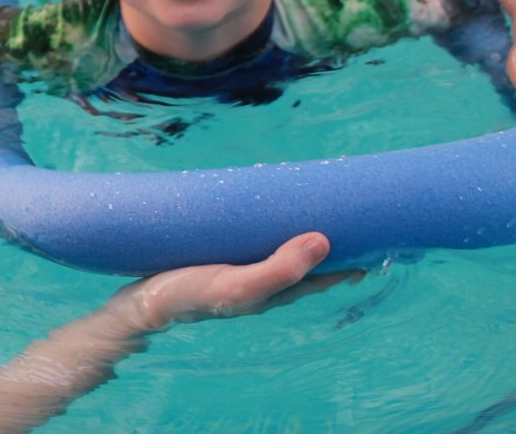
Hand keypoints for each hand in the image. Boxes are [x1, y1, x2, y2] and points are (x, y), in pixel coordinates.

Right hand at [112, 232, 338, 330]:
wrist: (141, 302)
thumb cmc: (190, 295)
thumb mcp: (238, 285)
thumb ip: (280, 269)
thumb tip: (323, 241)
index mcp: (273, 291)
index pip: (323, 275)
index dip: (349, 259)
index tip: (374, 237)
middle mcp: (262, 282)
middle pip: (307, 264)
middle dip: (330, 246)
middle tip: (352, 219)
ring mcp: (240, 270)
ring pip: (282, 253)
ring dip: (300, 237)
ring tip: (313, 212)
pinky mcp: (219, 257)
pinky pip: (255, 242)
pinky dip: (269, 230)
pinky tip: (261, 216)